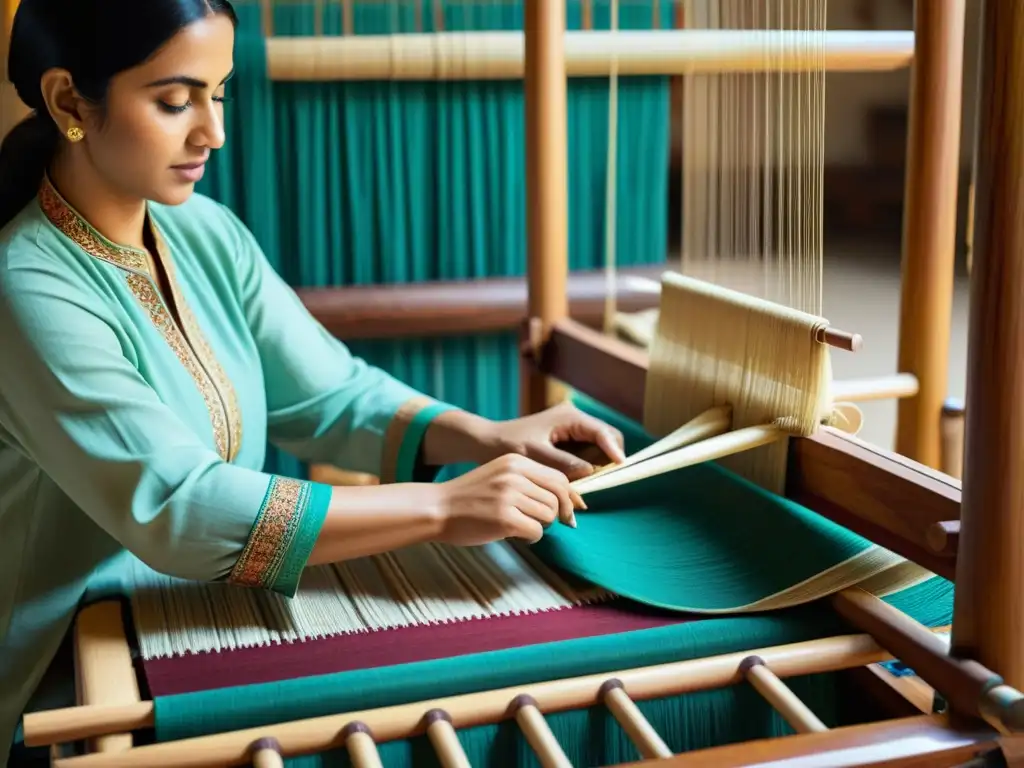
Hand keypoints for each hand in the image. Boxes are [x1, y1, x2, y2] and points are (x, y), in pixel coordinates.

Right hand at [429, 454, 584, 545]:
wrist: (437, 508)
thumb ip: (528, 481)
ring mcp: (509, 496)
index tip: (567, 511)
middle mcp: (515, 475)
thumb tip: (566, 501)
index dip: (568, 497)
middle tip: (544, 523)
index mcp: (515, 461)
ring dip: (540, 526)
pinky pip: (536, 531)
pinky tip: (514, 534)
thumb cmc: (470, 497)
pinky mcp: (505, 518)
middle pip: (558, 498)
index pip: (559, 478)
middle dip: (556, 514)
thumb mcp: (499, 475)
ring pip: (549, 515)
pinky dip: (530, 537)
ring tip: (521, 526)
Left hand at [478, 401, 626, 480]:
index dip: (614, 451)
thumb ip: (565, 463)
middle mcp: (575, 420)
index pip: (603, 432)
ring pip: (597, 450)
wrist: (487, 442)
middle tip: (598, 483)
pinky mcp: (566, 441)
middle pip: (606, 439)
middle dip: (606, 461)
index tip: (620, 468)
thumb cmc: (508, 444)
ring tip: (584, 487)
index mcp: (570, 417)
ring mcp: (571, 430)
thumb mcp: (536, 455)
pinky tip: (576, 484)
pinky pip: (585, 455)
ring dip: (596, 468)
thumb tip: (591, 473)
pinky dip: (585, 469)